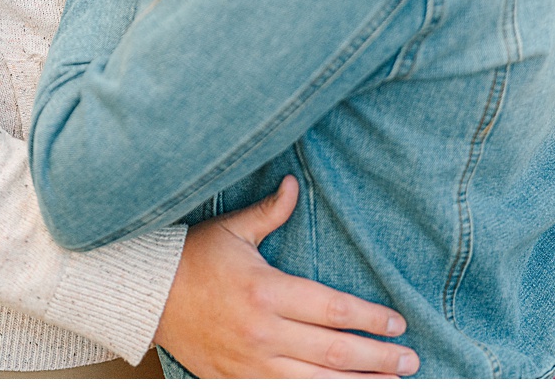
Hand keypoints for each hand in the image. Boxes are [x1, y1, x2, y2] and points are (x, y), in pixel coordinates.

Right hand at [154, 176, 417, 377]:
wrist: (144, 295)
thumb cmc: (189, 258)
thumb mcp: (230, 230)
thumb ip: (269, 213)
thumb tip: (294, 185)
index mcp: (265, 290)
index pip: (333, 309)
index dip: (371, 319)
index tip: (397, 323)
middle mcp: (263, 330)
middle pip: (335, 351)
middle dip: (379, 357)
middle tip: (411, 359)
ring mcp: (251, 361)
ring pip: (318, 382)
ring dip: (361, 384)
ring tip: (394, 384)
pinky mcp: (239, 379)